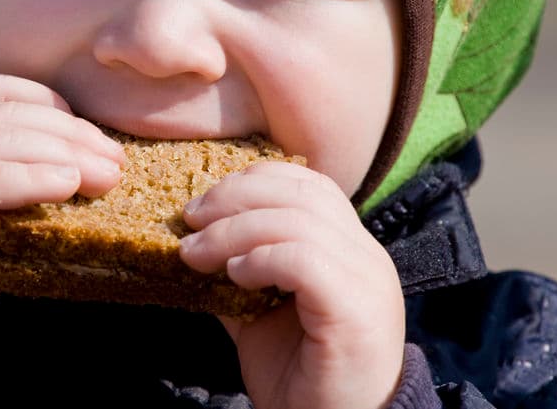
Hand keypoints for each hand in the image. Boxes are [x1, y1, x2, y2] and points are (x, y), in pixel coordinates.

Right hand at [0, 74, 124, 370]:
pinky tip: (71, 186)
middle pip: (13, 113)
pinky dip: (35, 178)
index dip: (57, 107)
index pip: (3, 92)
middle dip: (75, 134)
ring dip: (68, 155)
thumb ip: (8, 187)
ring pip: (5, 139)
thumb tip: (83, 180)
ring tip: (110, 176)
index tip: (96, 137)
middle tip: (118, 161)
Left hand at [180, 162, 404, 408]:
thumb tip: (192, 240)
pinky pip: (304, 259)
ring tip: (196, 253)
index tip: (205, 204)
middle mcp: (365, 254)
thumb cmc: (299, 377)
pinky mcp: (356, 308)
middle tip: (190, 219)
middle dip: (234, 197)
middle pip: (301, 192)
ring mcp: (366, 278)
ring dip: (233, 230)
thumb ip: (237, 272)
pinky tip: (234, 276)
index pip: (308, 184)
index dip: (253, 181)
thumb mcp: (257, 313)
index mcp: (348, 247)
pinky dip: (260, 258)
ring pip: (297, 220)